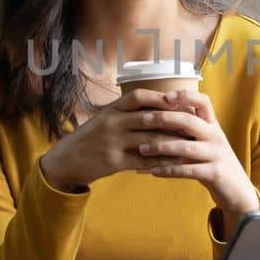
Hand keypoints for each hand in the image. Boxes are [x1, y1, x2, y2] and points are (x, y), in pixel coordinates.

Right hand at [38, 88, 180, 192]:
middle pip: (148, 118)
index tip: (176, 98)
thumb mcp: (104, 118)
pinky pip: (143, 161)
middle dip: (173, 121)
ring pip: (149, 140)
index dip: (158, 97)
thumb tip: (156, 105)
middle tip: (192, 123)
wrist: (67, 160)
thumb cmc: (91, 137)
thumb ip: (126, 112)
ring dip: (172, 143)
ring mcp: (113, 143)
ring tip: (189, 143)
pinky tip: (173, 162)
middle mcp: (112, 123)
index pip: (138, 97)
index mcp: (111, 110)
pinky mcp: (114, 162)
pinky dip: (160, 161)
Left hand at [136, 90, 259, 215]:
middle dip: (164, 118)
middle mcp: (216, 137)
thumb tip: (160, 117)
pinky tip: (153, 171)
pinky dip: (169, 170)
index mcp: (213, 126)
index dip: (185, 96)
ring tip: (142, 148)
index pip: (203, 102)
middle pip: (189, 121)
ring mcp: (216, 155)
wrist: (237, 190)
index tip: (165, 96)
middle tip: (143, 119)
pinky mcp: (214, 174)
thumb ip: (191, 130)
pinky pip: (188, 170)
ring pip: (185, 147)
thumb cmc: (214, 163)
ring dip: (161, 146)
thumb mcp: (207, 142)